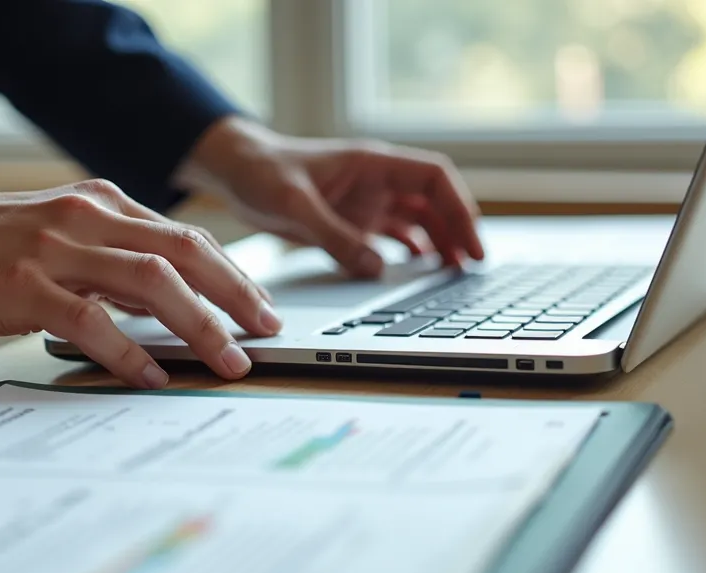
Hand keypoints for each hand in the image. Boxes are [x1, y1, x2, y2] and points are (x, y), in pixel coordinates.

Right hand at [0, 180, 280, 387]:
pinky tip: (153, 375)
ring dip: (200, 324)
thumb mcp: (59, 236)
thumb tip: (165, 306)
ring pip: (153, 282)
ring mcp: (57, 251)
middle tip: (267, 332)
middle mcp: (88, 219)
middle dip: (235, 295)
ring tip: (228, 359)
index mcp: (101, 205)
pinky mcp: (25, 287)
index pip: (185, 238)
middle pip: (185, 253)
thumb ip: (110, 262)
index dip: (232, 274)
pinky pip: (93, 320)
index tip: (261, 307)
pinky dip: (130, 351)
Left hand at [175, 116, 483, 277]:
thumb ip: (335, 237)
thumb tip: (376, 269)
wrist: (234, 171)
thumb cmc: (262, 172)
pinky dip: (408, 255)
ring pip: (418, 222)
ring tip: (452, 276)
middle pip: (434, 204)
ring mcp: (367, 202)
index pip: (435, 178)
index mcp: (372, 164)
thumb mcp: (294, 205)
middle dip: (456, 233)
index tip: (471, 243)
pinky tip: (418, 274)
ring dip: (437, 245)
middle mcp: (377, 181)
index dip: (460, 208)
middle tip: (470, 270)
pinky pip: (392, 238)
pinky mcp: (352, 222)